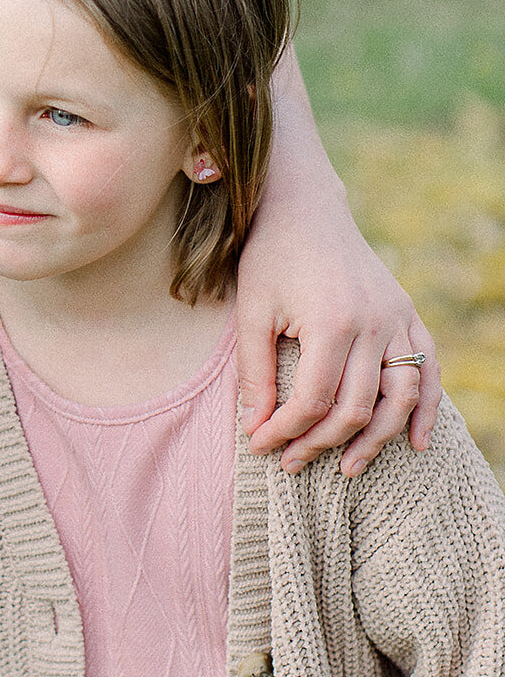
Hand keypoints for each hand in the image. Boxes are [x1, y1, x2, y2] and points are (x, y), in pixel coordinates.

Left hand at [236, 46, 440, 477]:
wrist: (305, 207)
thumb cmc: (269, 258)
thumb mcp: (251, 312)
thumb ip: (254, 372)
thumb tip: (256, 427)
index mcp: (332, 322)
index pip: (313, 400)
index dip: (284, 431)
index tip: (260, 446)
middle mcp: (374, 323)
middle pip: (356, 407)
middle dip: (320, 443)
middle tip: (291, 463)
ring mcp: (397, 318)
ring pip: (398, 397)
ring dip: (376, 439)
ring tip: (347, 469)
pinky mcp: (407, 313)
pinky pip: (426, 369)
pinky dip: (424, 407)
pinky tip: (416, 442)